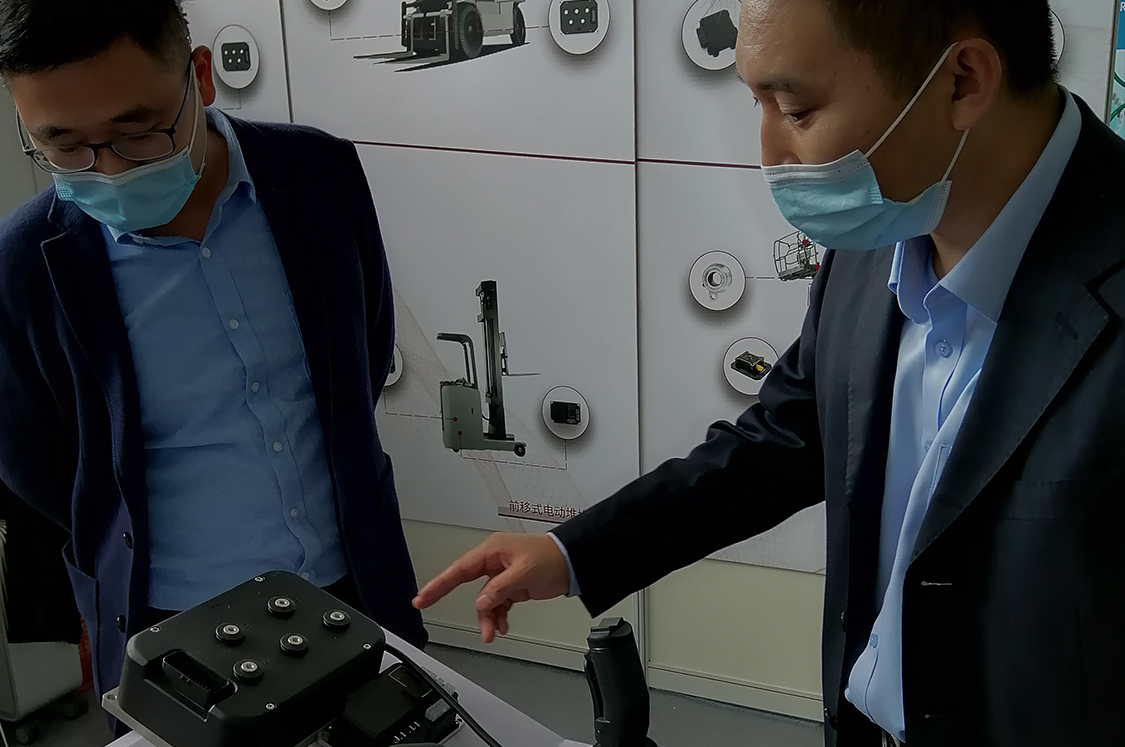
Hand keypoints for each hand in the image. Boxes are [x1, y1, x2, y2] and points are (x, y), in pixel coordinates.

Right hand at [413, 533, 571, 642]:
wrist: (574, 563)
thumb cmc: (552, 558)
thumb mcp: (524, 573)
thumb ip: (499, 589)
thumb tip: (481, 602)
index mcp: (493, 551)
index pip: (459, 569)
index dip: (439, 583)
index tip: (422, 596)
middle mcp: (494, 561)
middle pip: (466, 584)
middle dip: (455, 600)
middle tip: (426, 607)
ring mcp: (502, 574)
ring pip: (485, 600)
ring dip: (487, 618)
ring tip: (493, 633)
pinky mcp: (512, 586)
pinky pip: (497, 604)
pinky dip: (499, 616)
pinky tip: (503, 627)